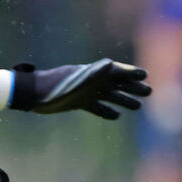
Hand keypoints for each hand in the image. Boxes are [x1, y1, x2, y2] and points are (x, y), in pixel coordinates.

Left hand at [8, 58, 149, 118]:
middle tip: (150, 92)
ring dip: (123, 100)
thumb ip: (92, 74)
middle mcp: (90, 81)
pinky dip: (105, 111)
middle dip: (132, 87)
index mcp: (91, 73)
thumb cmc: (52, 86)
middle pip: (116, 83)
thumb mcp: (74, 80)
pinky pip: (95, 107)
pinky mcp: (77, 102)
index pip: (115, 71)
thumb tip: (110, 65)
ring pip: (108, 96)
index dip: (130, 73)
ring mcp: (84, 92)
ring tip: (138, 107)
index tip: (145, 75)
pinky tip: (115, 116)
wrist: (32, 94)